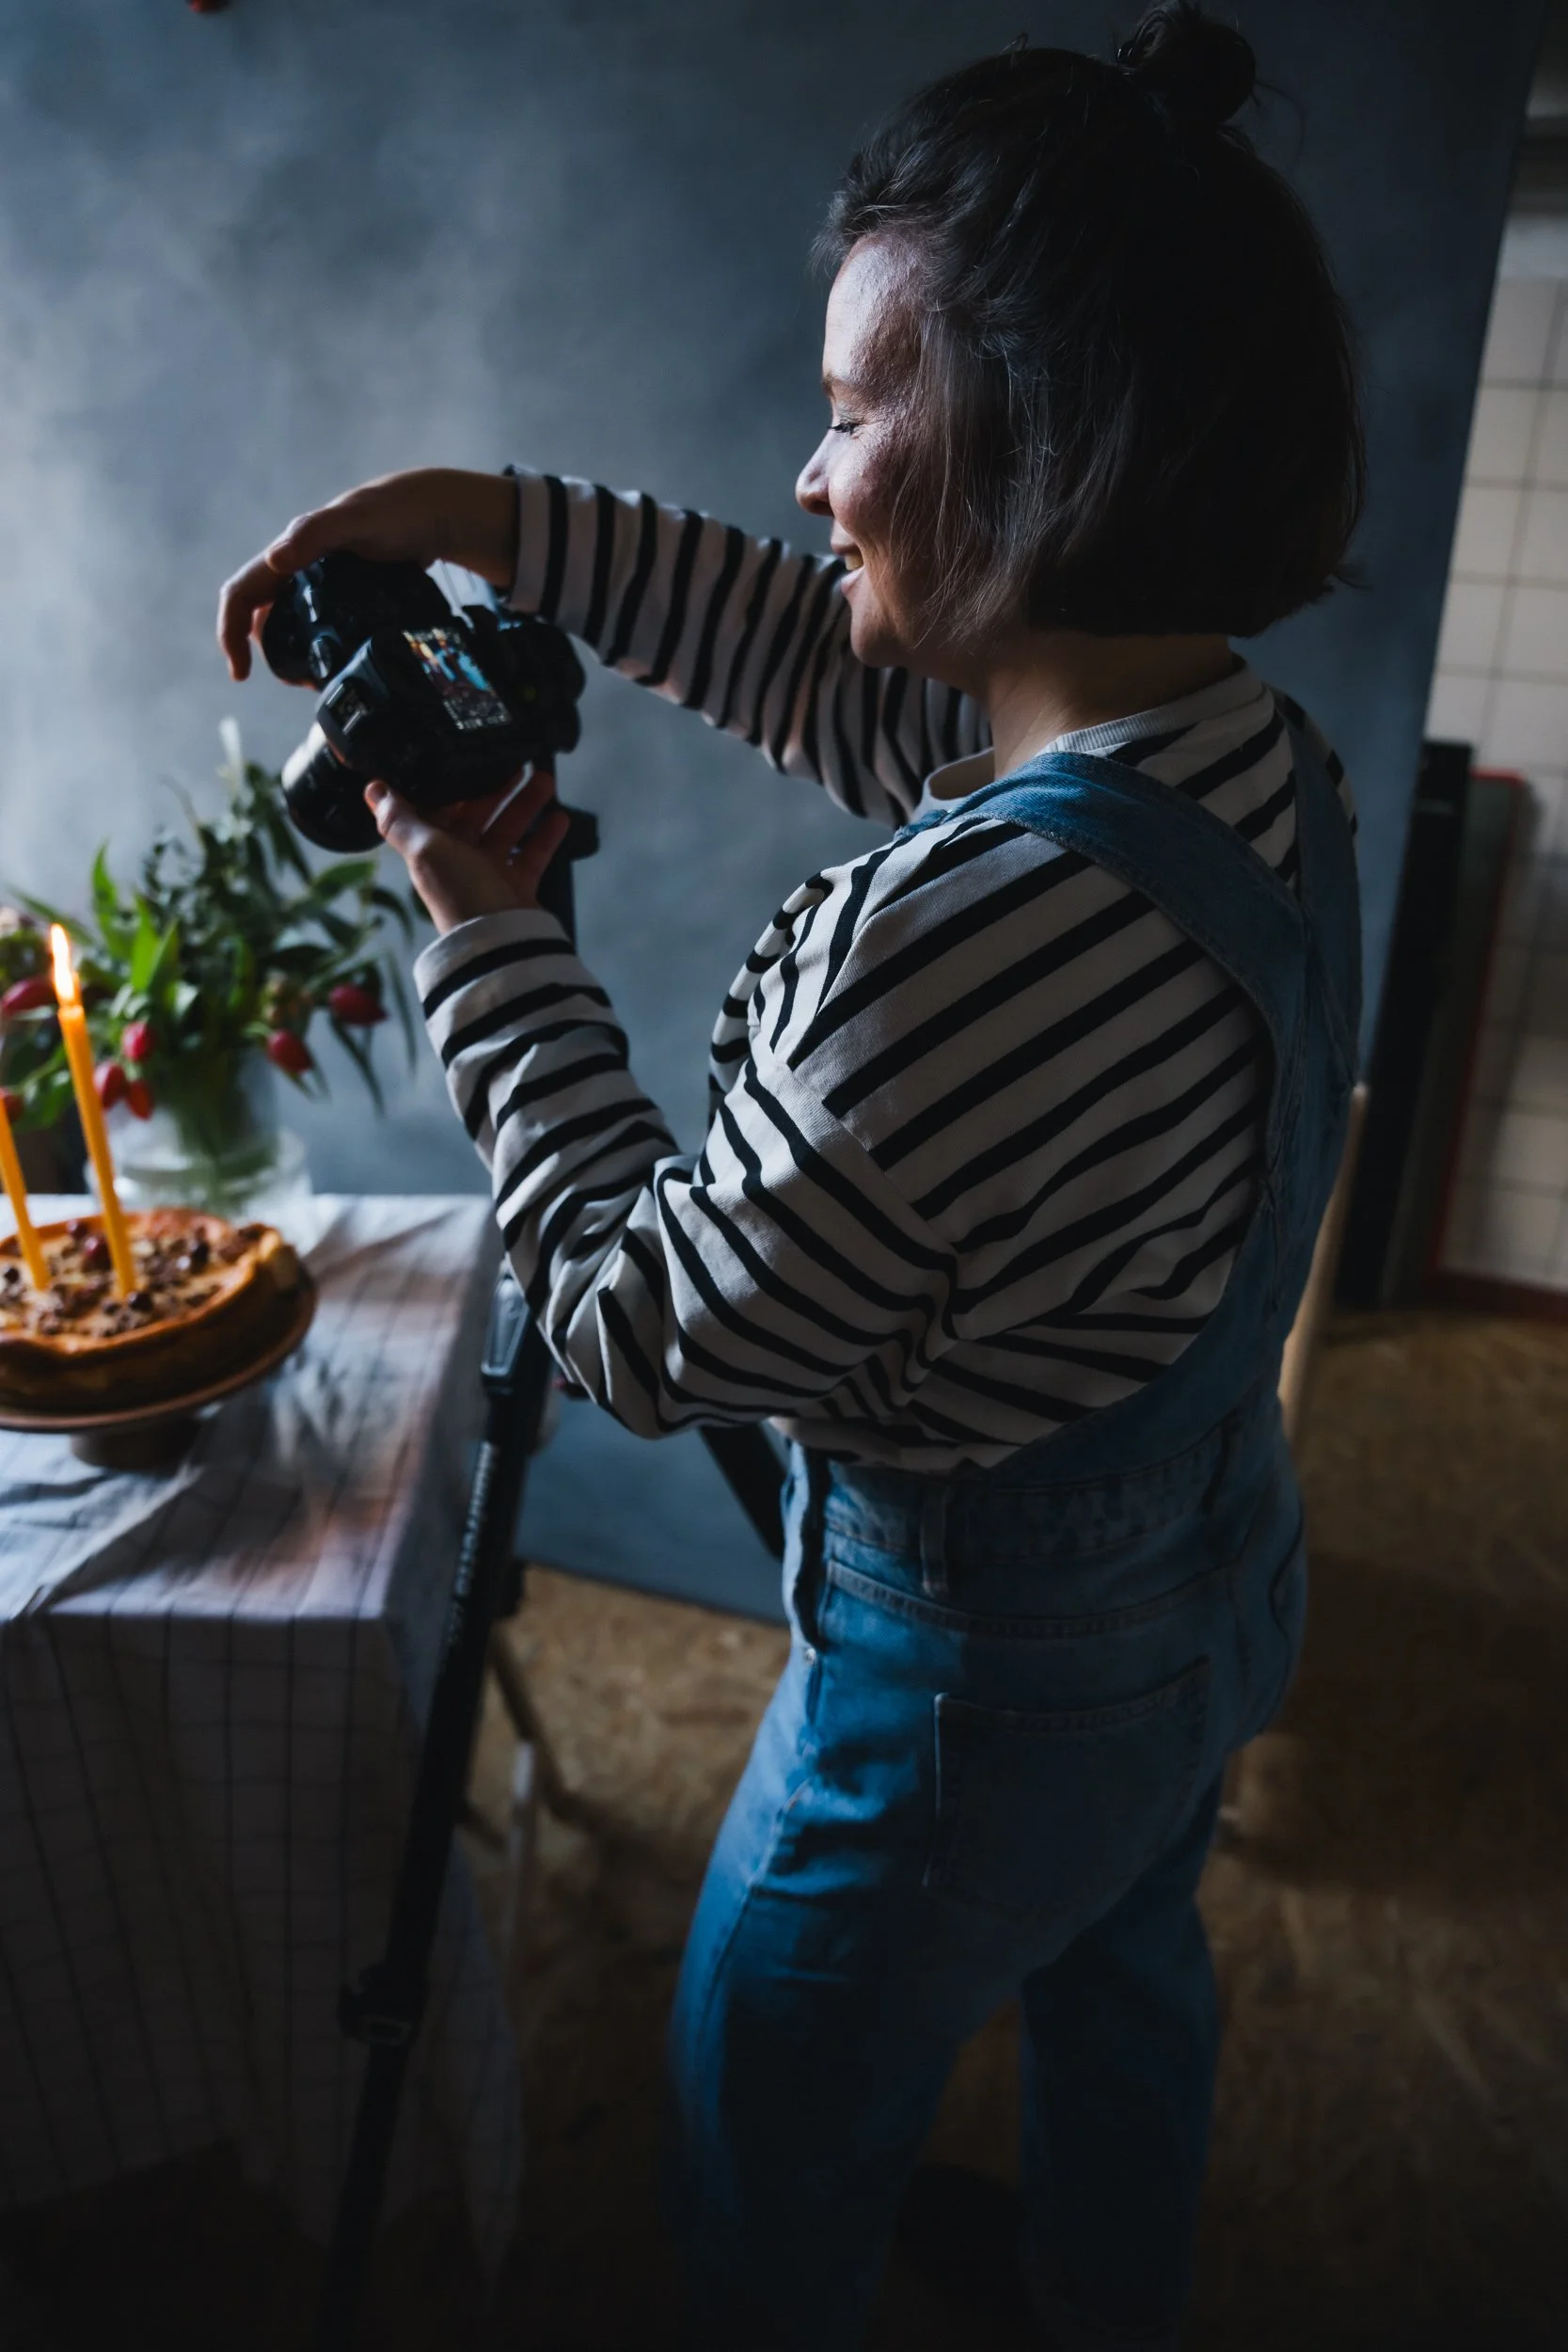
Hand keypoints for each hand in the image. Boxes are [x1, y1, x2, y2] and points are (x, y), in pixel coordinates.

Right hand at [216, 467, 519, 681]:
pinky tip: (346, 666)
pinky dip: (326, 651)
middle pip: (264, 618)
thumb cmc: (394, 512)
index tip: (241, 674)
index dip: (231, 633)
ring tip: (321, 681)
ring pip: (293, 626)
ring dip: (296, 656)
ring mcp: (322, 584)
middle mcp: (298, 567)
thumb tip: (274, 559)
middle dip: (270, 654)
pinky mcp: (346, 596)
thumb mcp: (355, 521)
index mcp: (289, 551)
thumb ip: (314, 534)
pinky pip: (322, 627)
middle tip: (299, 682)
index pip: (242, 595)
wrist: (434, 513)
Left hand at [366, 768, 570, 935]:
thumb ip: (400, 819)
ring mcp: (489, 873)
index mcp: (431, 847)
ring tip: (546, 777)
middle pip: (477, 813)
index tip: (470, 752)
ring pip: (507, 829)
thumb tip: (372, 788)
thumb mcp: (424, 850)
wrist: (499, 940)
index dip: (453, 781)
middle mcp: (458, 859)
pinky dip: (545, 836)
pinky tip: (561, 816)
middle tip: (518, 759)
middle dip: (496, 786)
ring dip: (525, 803)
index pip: (439, 806)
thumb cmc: (459, 891)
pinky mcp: (516, 886)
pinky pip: (531, 854)